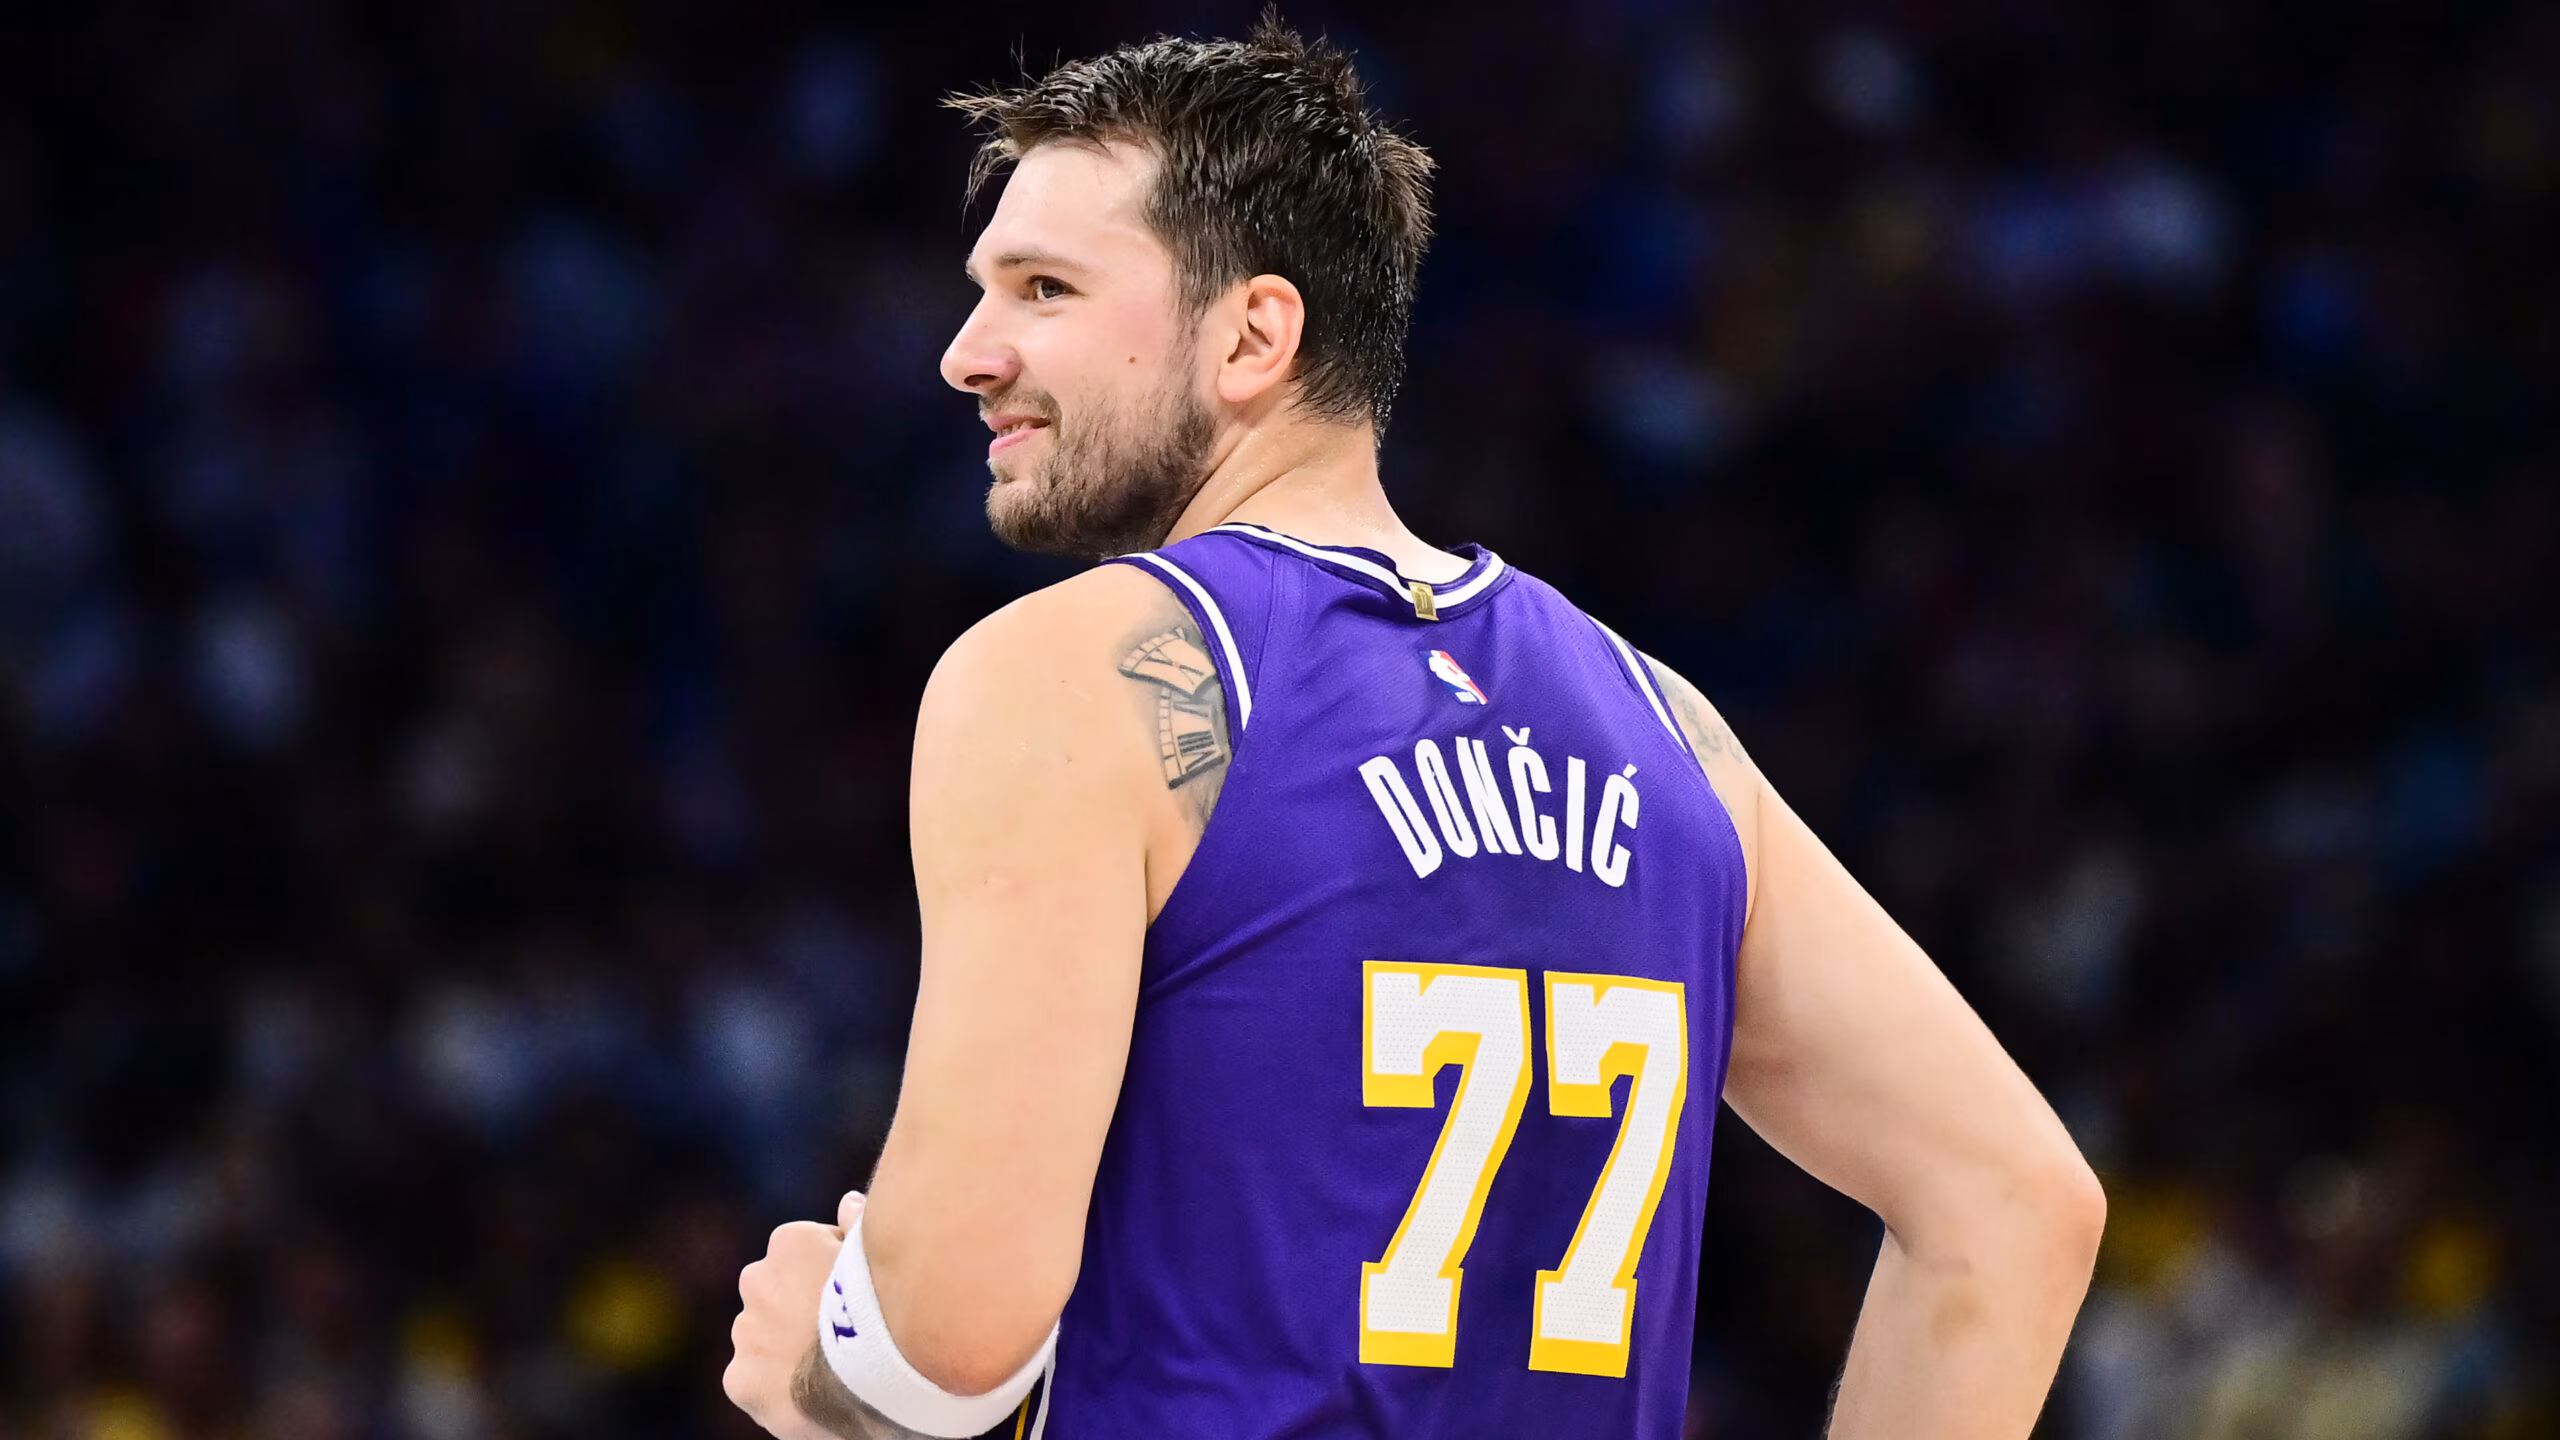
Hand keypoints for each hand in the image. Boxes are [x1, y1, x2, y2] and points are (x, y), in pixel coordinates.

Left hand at [725, 1193, 866, 1439]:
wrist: (872, 1375)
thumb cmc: (886, 1307)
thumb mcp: (881, 1253)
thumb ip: (860, 1224)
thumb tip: (847, 1201)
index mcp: (791, 1242)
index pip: (810, 1254)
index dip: (839, 1277)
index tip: (859, 1300)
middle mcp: (757, 1279)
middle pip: (780, 1294)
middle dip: (802, 1309)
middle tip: (843, 1336)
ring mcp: (746, 1331)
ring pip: (765, 1337)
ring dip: (788, 1347)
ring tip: (829, 1371)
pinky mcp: (740, 1378)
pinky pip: (757, 1379)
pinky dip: (778, 1386)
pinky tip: (810, 1395)